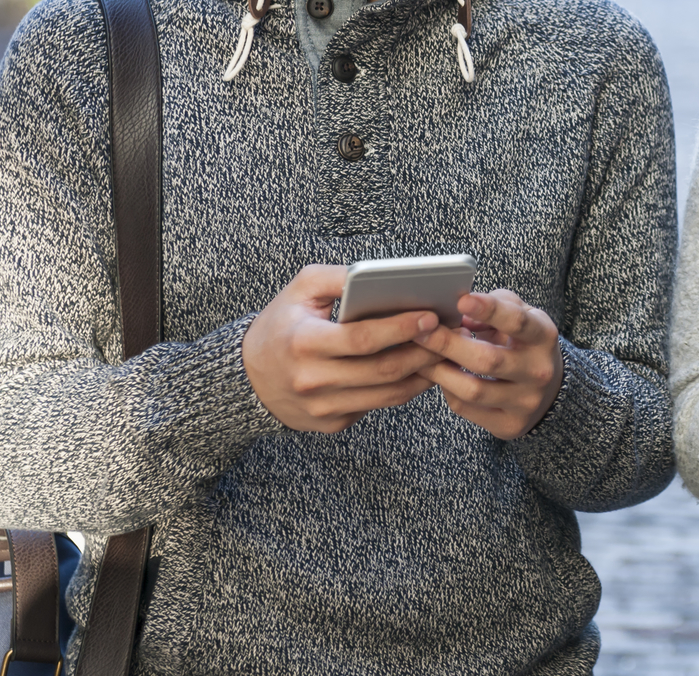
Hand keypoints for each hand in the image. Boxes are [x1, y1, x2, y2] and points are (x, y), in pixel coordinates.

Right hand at [241, 265, 441, 432]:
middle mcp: (313, 381)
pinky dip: (403, 388)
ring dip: (422, 373)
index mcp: (304, 343)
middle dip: (424, 352)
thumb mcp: (301, 289)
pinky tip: (420, 369)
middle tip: (451, 334)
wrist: (247, 377)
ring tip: (444, 350)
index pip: (362, 339)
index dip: (400, 329)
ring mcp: (323, 407)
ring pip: (387, 394)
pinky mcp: (332, 423)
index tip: (431, 315)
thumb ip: (340, 276)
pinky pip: (377, 405)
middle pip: (383, 370)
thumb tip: (385, 275)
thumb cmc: (282, 324)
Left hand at [418, 290, 565, 439]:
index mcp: (543, 336)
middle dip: (448, 345)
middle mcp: (538, 371)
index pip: (517, 322)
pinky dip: (447, 390)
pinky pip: (466, 408)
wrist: (550, 389)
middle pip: (487, 360)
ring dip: (440, 371)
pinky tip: (439, 376)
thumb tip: (459, 313)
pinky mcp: (510, 424)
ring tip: (422, 356)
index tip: (461, 301)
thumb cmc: (524, 342)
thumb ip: (494, 305)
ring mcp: (525, 402)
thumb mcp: (520, 314)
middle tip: (421, 331)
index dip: (489, 310)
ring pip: (473, 390)